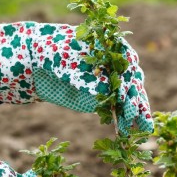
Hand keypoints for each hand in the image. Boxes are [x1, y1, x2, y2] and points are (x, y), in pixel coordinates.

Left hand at [0, 22, 152, 133]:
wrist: (34, 61)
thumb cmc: (50, 54)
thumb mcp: (64, 62)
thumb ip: (82, 77)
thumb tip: (100, 91)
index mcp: (109, 45)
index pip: (125, 65)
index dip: (127, 83)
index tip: (125, 100)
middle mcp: (114, 62)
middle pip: (131, 82)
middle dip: (137, 101)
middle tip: (138, 120)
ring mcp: (110, 79)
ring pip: (128, 97)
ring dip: (136, 113)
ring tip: (142, 131)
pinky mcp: (101, 94)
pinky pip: (116, 107)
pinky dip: (122, 119)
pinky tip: (128, 132)